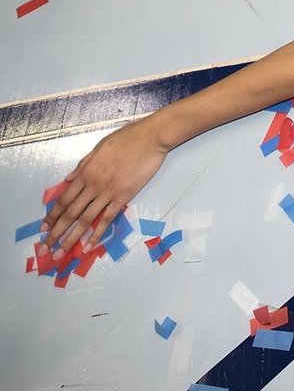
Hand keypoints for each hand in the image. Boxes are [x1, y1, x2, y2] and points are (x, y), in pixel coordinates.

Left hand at [41, 117, 168, 255]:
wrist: (151, 138)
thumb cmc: (127, 138)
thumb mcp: (100, 147)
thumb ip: (83, 164)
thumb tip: (68, 179)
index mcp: (86, 172)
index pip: (64, 199)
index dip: (52, 215)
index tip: (44, 228)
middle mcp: (93, 185)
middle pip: (70, 213)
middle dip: (56, 232)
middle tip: (45, 248)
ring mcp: (108, 192)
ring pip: (85, 220)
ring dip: (70, 238)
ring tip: (60, 253)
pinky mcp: (123, 197)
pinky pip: (107, 219)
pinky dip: (96, 234)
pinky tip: (88, 246)